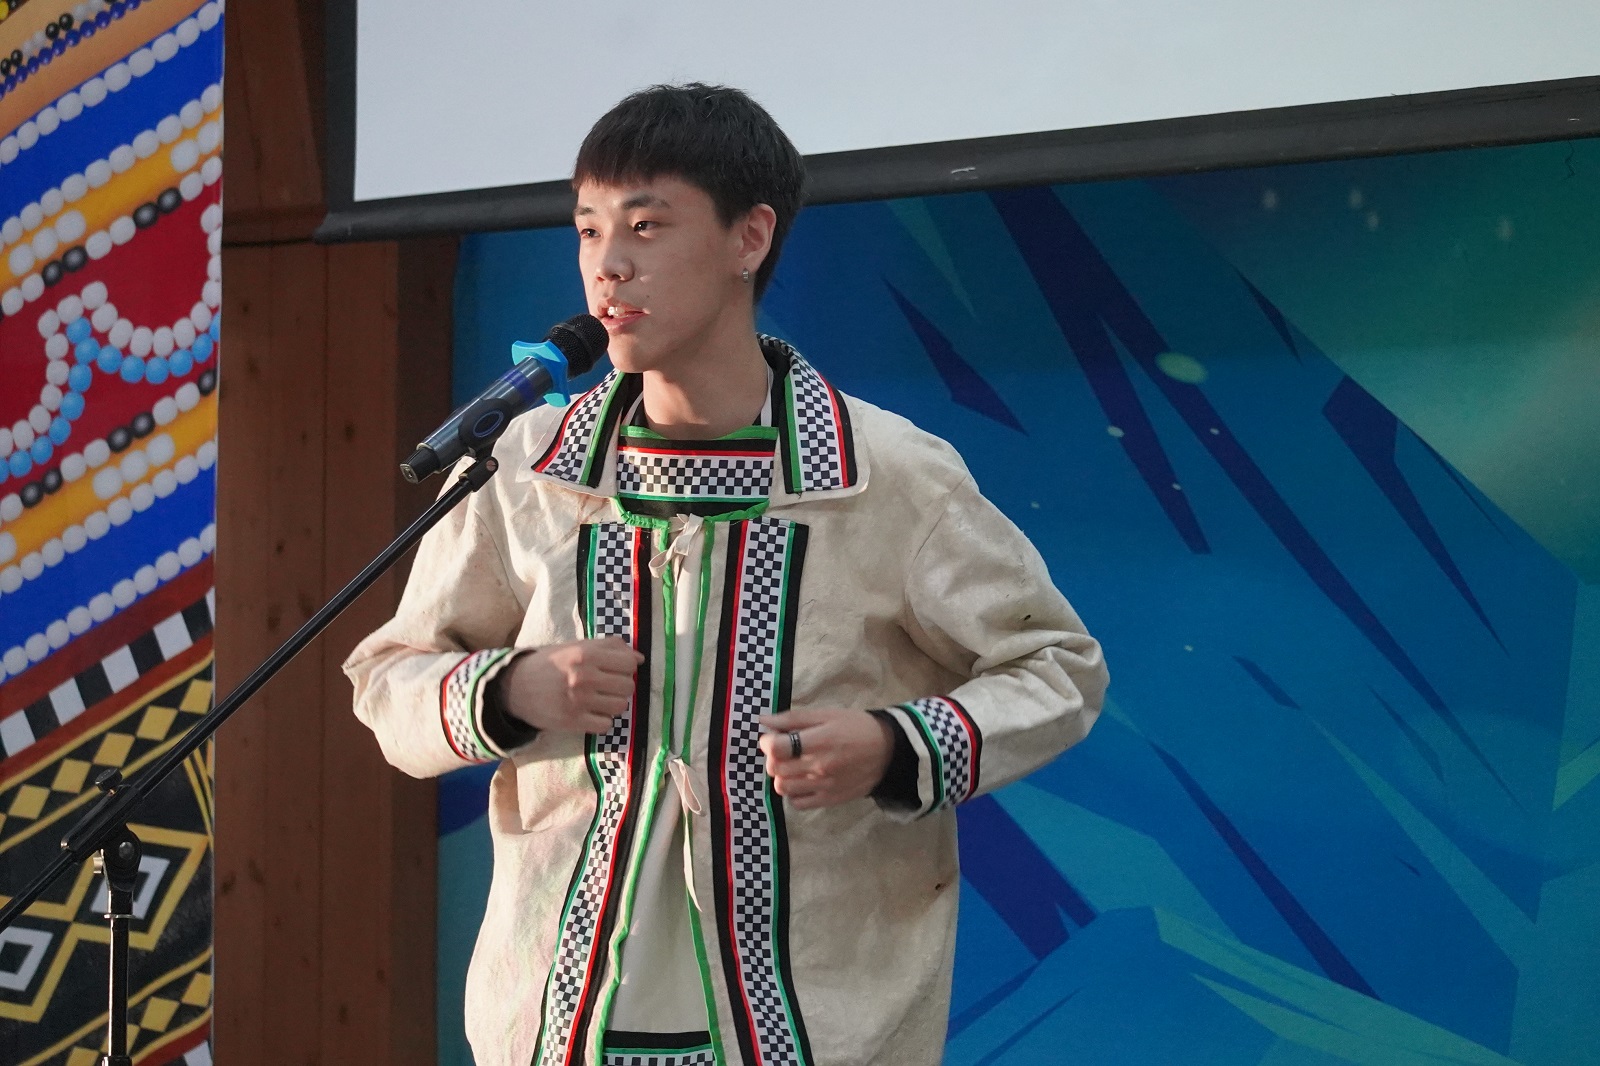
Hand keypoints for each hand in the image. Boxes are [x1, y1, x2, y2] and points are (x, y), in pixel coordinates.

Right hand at [499, 637, 643, 733]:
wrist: (514, 687)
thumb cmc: (548, 664)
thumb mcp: (575, 647)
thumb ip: (607, 647)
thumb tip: (639, 657)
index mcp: (585, 654)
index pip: (629, 662)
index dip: (627, 666)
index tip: (618, 669)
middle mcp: (584, 676)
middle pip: (628, 685)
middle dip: (621, 685)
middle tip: (607, 685)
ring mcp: (578, 700)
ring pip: (620, 706)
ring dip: (613, 703)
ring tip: (599, 699)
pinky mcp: (572, 721)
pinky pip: (606, 724)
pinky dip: (602, 720)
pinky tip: (591, 713)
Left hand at [757, 708, 894, 810]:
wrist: (888, 752)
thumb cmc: (856, 727)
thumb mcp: (827, 714)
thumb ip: (793, 718)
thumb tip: (763, 722)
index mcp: (818, 741)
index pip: (775, 748)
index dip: (767, 742)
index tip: (772, 738)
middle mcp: (819, 767)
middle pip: (775, 769)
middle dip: (773, 758)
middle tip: (783, 751)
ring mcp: (823, 786)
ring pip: (783, 788)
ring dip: (782, 776)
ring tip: (793, 766)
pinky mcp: (829, 800)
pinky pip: (797, 804)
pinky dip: (794, 793)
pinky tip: (802, 781)